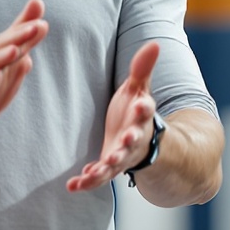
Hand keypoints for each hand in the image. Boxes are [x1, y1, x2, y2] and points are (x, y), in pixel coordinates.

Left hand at [68, 41, 158, 192]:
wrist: (140, 141)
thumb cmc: (134, 110)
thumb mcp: (139, 89)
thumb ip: (143, 69)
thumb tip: (155, 43)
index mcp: (141, 116)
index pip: (146, 110)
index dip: (144, 107)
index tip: (142, 103)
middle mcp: (134, 138)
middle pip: (134, 140)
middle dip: (130, 140)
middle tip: (126, 139)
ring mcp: (122, 155)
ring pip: (116, 164)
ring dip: (106, 168)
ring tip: (95, 171)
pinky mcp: (108, 167)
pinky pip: (98, 178)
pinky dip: (87, 182)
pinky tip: (73, 186)